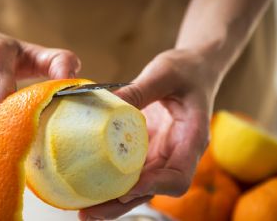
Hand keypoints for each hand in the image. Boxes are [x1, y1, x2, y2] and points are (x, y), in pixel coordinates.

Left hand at [79, 49, 220, 219]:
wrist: (194, 70)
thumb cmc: (186, 70)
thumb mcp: (164, 73)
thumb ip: (140, 90)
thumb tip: (107, 103)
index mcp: (191, 138)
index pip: (178, 176)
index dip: (154, 186)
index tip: (126, 189)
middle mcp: (178, 153)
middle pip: (153, 190)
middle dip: (122, 205)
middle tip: (89, 214)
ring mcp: (162, 154)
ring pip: (139, 186)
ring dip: (112, 200)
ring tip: (83, 209)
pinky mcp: (149, 150)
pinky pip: (130, 171)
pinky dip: (112, 181)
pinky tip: (88, 184)